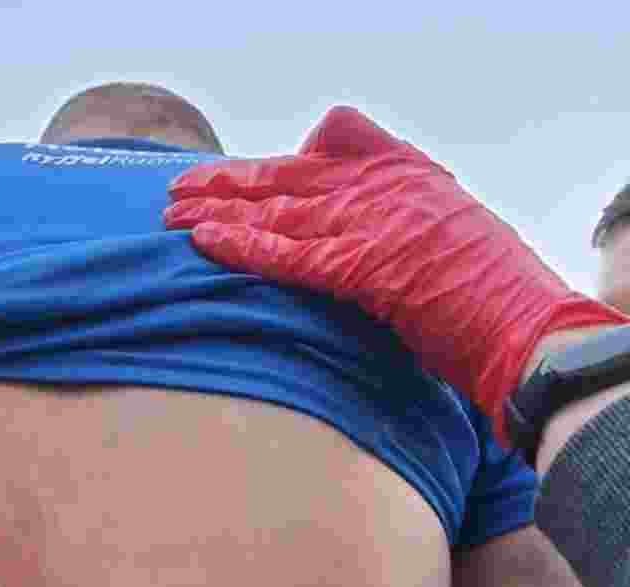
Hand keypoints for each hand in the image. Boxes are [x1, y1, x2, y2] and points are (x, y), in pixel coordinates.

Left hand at [165, 106, 624, 445]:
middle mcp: (385, 189)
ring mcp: (373, 223)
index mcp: (408, 176)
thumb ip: (398, 238)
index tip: (249, 178)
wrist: (525, 332)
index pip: (333, 144)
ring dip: (219, 209)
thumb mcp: (447, 249)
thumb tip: (367, 262)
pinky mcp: (361, 266)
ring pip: (278, 207)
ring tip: (171, 211)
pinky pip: (287, 252)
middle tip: (182, 188)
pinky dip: (242, 245)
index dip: (285, 162)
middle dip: (232, 183)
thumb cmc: (492, 306)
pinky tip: (202, 240)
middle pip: (291, 175)